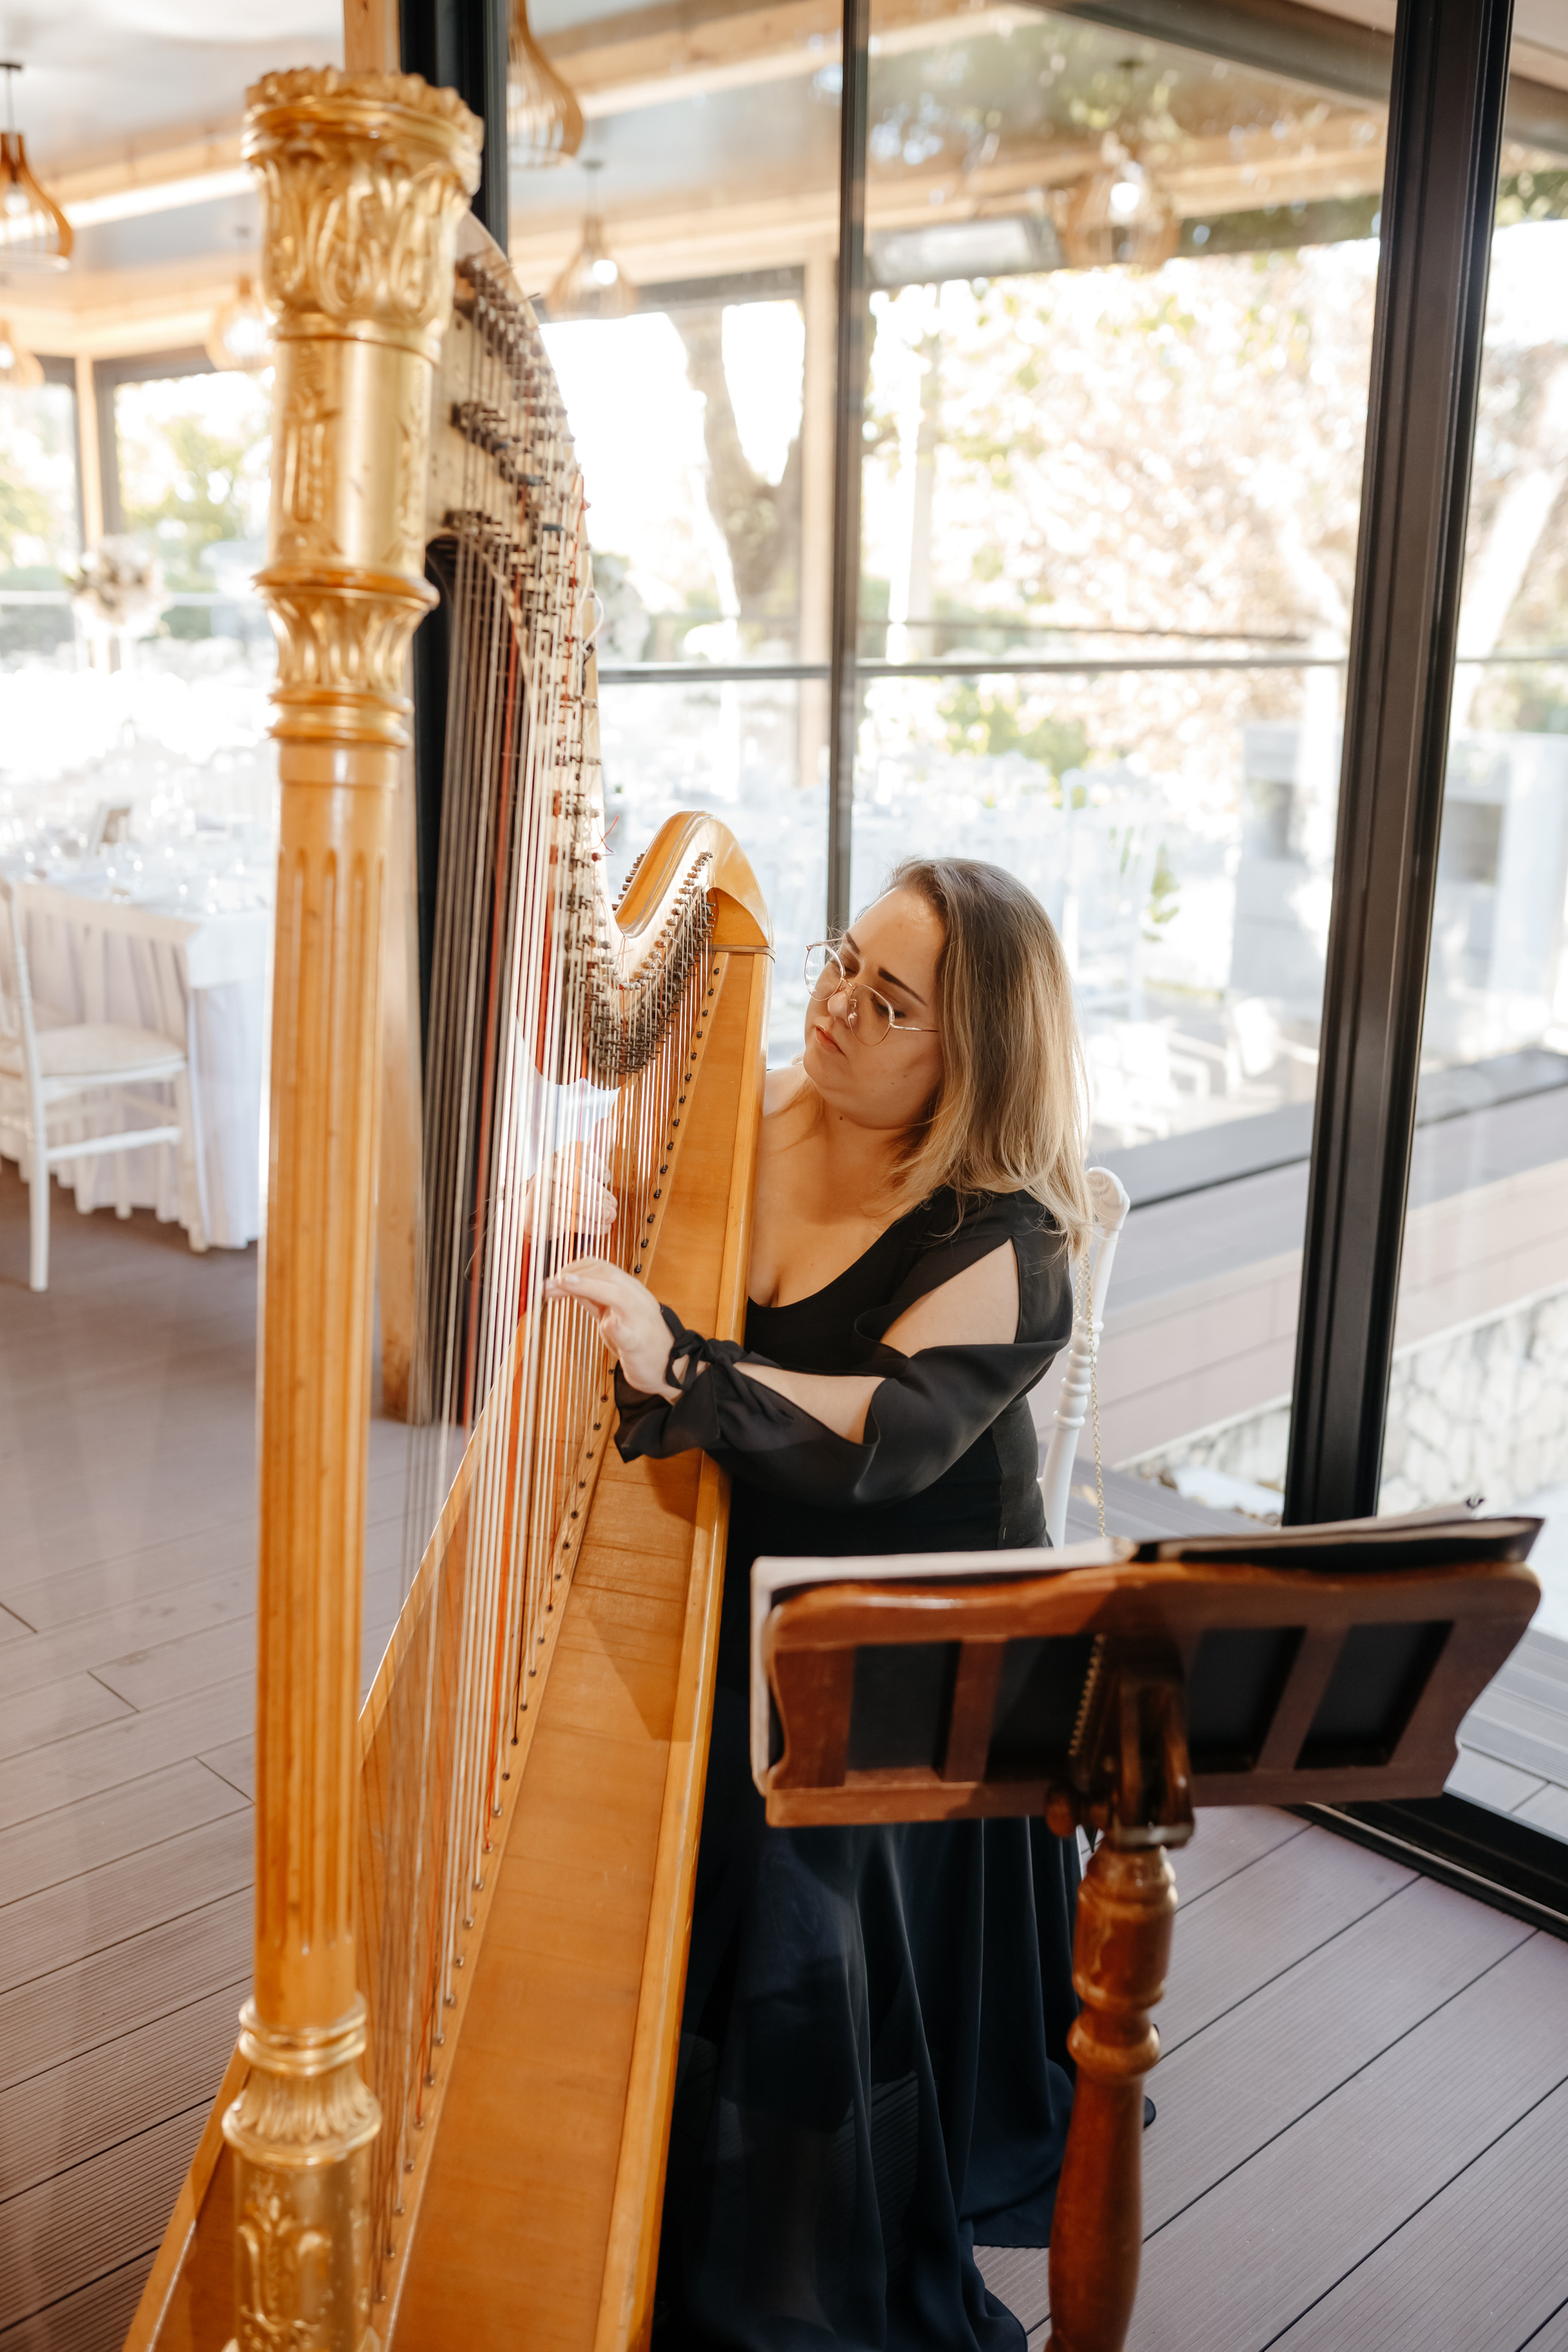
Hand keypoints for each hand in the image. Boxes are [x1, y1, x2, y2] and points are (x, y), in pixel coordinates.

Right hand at [526, 1143, 616, 1239]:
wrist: (539, 1210)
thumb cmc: (569, 1185)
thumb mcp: (583, 1164)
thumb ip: (597, 1144)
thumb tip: (608, 1121)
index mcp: (561, 1154)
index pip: (581, 1155)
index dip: (597, 1168)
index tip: (606, 1178)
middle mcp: (548, 1168)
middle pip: (577, 1181)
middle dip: (599, 1196)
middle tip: (613, 1208)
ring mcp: (540, 1190)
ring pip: (573, 1202)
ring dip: (596, 1213)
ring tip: (609, 1218)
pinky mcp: (538, 1212)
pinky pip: (567, 1219)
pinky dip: (587, 1225)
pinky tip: (600, 1228)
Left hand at [544, 1259, 680, 1397]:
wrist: (672, 1367)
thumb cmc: (641, 1339)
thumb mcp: (613, 1312)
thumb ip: (594, 1297)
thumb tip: (568, 1282)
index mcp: (628, 1290)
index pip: (600, 1266)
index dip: (573, 1268)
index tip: (552, 1279)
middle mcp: (635, 1299)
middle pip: (606, 1273)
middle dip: (574, 1274)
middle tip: (548, 1284)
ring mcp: (638, 1320)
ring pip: (618, 1295)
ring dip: (589, 1286)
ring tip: (565, 1284)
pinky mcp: (639, 1344)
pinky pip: (629, 1334)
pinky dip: (617, 1328)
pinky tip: (607, 1324)